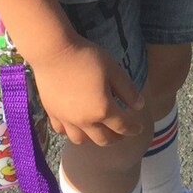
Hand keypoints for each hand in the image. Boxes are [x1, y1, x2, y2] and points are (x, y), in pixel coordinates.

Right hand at [29, 36, 145, 147]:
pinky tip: (75, 124)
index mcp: (103, 109)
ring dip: (93, 139)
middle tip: (121, 133)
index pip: (122, 126)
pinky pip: (62, 131)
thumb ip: (128, 90)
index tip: (138, 128)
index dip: (133, 129)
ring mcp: (66, 119)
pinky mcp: (52, 113)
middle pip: (103, 139)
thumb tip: (140, 106)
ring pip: (81, 140)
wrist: (53, 52)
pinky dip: (71, 131)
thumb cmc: (86, 57)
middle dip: (115, 138)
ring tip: (98, 131)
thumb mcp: (114, 70)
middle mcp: (85, 120)